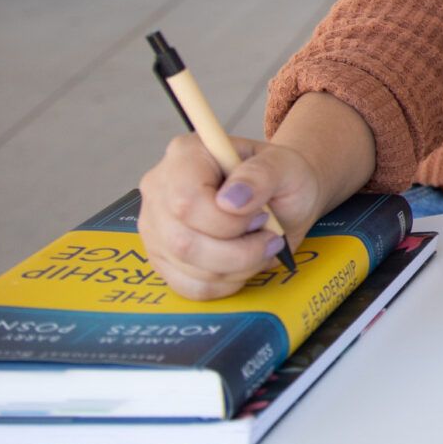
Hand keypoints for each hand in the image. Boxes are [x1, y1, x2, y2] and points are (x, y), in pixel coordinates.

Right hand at [136, 132, 331, 299]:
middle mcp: (160, 189)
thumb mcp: (286, 165)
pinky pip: (189, 287)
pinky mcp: (163, 258)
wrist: (282, 198)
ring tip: (260, 246)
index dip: (227, 222)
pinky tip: (242, 263)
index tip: (261, 217)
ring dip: (237, 268)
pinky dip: (226, 283)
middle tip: (269, 237)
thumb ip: (262, 175)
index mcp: (185, 156)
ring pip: (188, 268)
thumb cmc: (281, 177)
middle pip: (183, 242)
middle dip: (238, 251)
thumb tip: (231, 200)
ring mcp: (156, 226)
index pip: (186, 202)